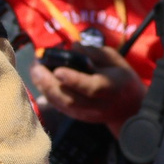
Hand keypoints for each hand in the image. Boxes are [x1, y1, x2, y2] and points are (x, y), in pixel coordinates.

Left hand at [30, 43, 144, 126]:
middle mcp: (99, 105)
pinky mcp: (78, 117)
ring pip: (62, 105)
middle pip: (71, 99)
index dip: (74, 80)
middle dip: (50, 83)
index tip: (58, 70)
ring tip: (34, 71)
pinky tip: (39, 81)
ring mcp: (88, 114)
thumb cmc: (120, 77)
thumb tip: (73, 46)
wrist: (128, 107)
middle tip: (36, 66)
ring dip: (45, 88)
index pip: (91, 87)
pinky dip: (46, 95)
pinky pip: (59, 107)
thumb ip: (94, 53)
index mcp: (112, 87)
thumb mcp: (114, 59)